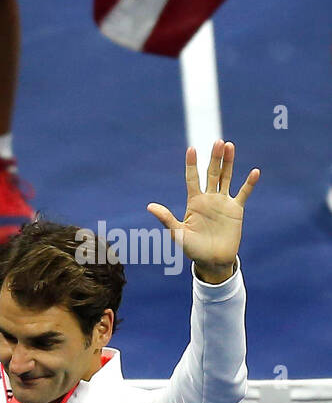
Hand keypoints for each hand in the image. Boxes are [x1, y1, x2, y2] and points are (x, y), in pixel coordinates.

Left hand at [146, 140, 258, 282]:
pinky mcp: (236, 210)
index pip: (192, 178)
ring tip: (230, 146)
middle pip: (211, 173)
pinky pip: (243, 194)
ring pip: (226, 178)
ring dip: (229, 163)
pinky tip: (254, 172)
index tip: (191, 148)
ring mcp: (223, 203)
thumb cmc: (192, 249)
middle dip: (214, 158)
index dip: (192, 164)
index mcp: (193, 202)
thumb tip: (149, 206)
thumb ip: (166, 218)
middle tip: (217, 141)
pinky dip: (249, 184)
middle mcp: (208, 199)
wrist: (212, 261)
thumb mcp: (178, 233)